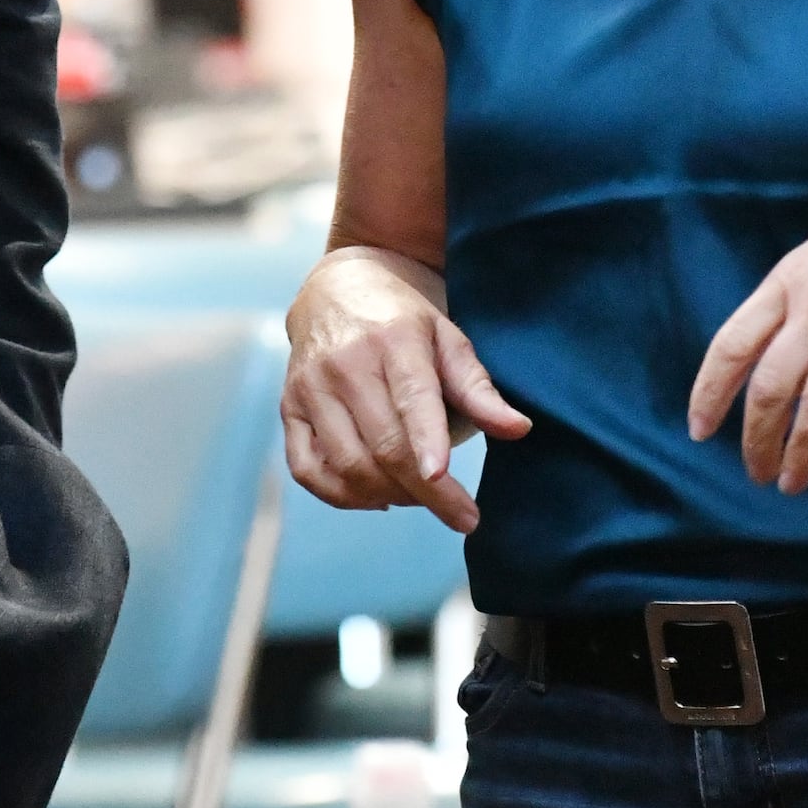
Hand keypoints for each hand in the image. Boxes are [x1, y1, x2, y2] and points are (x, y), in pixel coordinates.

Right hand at [283, 244, 531, 533]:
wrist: (336, 291)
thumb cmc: (403, 320)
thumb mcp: (447, 338)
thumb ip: (479, 388)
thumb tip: (519, 429)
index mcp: (392, 339)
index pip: (411, 398)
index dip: (426, 443)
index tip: (445, 480)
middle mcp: (344, 364)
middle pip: (382, 446)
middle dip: (427, 492)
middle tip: (464, 516)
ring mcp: (309, 388)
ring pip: (346, 465)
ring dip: (390, 495)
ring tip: (424, 496)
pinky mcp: (288, 409)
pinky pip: (308, 471)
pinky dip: (343, 496)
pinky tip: (377, 495)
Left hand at [688, 164, 807, 492]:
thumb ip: (782, 309)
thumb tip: (747, 372)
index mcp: (788, 281)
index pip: (733, 344)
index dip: (710, 393)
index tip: (700, 431)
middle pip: (773, 384)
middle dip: (757, 438)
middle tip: (756, 472)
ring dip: (802, 450)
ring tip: (792, 481)